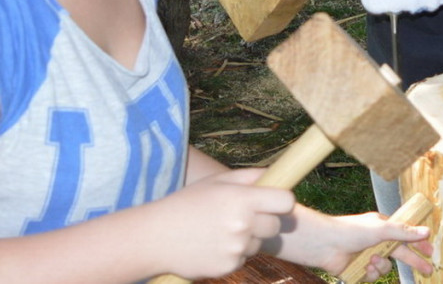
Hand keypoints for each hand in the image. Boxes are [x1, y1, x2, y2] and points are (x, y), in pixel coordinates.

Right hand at [148, 169, 294, 279]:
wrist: (156, 237)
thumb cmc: (187, 203)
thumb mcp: (215, 182)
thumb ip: (248, 177)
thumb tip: (275, 175)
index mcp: (241, 199)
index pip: (285, 201)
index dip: (282, 200)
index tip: (275, 201)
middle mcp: (243, 225)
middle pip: (276, 225)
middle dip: (265, 220)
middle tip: (243, 215)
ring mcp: (237, 248)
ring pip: (259, 243)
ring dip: (248, 238)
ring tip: (220, 230)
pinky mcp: (230, 267)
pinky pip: (243, 258)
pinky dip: (234, 253)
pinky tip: (213, 244)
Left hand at [277, 207, 433, 281]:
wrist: (325, 244)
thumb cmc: (351, 230)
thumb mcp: (380, 229)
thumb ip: (403, 232)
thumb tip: (426, 230)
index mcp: (381, 228)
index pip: (404, 236)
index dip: (418, 243)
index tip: (430, 250)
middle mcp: (375, 241)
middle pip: (400, 254)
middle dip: (413, 262)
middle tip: (428, 270)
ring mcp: (367, 255)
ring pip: (386, 267)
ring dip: (381, 266)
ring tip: (372, 260)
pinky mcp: (359, 269)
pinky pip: (373, 275)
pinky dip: (370, 272)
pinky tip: (363, 266)